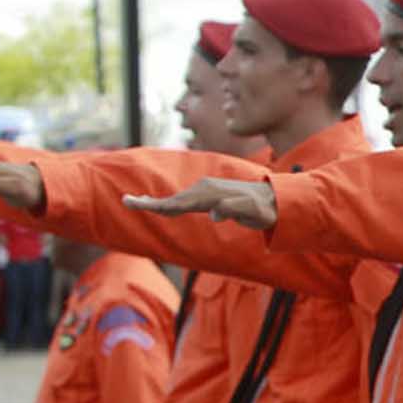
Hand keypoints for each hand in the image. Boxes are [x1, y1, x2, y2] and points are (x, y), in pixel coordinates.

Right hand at [123, 177, 276, 228]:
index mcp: (209, 195)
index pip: (178, 204)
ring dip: (158, 204)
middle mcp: (205, 190)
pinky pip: (187, 201)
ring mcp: (207, 191)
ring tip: (135, 203)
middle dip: (150, 203)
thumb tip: (217, 211)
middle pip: (173, 200)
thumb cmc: (265, 210)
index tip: (137, 204)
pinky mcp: (210, 195)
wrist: (277, 200)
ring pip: (178, 200)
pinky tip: (163, 207)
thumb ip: (236, 210)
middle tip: (126, 202)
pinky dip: (172, 204)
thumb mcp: (253, 213)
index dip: (157, 207)